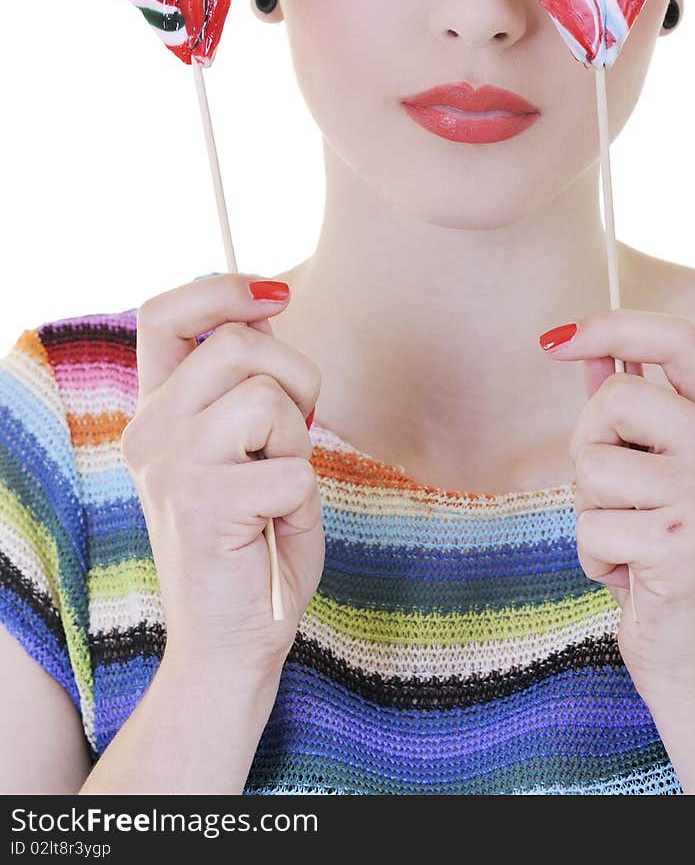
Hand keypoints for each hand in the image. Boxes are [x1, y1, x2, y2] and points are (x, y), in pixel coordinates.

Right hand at [124, 273, 324, 682]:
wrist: (230, 642)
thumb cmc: (253, 541)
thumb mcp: (246, 447)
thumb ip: (246, 383)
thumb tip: (268, 305)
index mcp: (157, 412)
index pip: (164, 314)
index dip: (223, 290)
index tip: (275, 296)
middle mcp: (150, 431)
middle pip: (239, 345)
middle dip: (297, 376)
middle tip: (299, 430)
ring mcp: (172, 466)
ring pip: (268, 399)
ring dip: (298, 441)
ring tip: (278, 487)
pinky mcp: (205, 504)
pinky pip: (295, 468)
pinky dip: (305, 500)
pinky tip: (276, 528)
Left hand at [542, 308, 694, 701]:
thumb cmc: (669, 554)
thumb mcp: (656, 469)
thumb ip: (629, 406)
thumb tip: (583, 344)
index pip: (679, 338)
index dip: (613, 325)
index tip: (553, 339)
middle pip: (618, 398)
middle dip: (589, 447)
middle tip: (617, 498)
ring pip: (593, 465)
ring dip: (590, 510)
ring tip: (630, 540)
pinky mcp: (688, 544)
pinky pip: (592, 525)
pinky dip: (594, 555)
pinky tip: (632, 575)